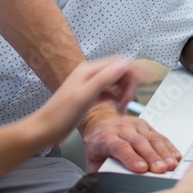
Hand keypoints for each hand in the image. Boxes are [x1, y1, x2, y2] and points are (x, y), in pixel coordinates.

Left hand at [31, 58, 152, 146]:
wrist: (44, 130)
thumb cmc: (60, 116)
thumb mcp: (84, 97)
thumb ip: (104, 79)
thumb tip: (124, 64)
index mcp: (89, 70)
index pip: (119, 62)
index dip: (135, 69)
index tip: (149, 80)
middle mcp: (90, 74)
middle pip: (119, 71)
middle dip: (129, 84)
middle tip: (129, 102)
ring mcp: (89, 84)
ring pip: (115, 81)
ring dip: (124, 91)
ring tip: (124, 106)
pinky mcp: (89, 96)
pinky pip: (109, 91)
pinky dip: (116, 97)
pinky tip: (117, 107)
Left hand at [78, 105, 180, 173]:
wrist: (99, 120)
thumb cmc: (97, 143)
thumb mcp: (93, 159)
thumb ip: (100, 172)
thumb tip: (107, 187)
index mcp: (106, 137)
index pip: (120, 147)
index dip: (132, 158)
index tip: (141, 169)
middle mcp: (122, 129)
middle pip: (139, 142)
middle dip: (152, 156)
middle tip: (161, 169)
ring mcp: (135, 125)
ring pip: (151, 138)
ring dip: (163, 152)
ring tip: (171, 165)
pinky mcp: (146, 125)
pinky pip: (159, 135)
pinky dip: (169, 147)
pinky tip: (175, 156)